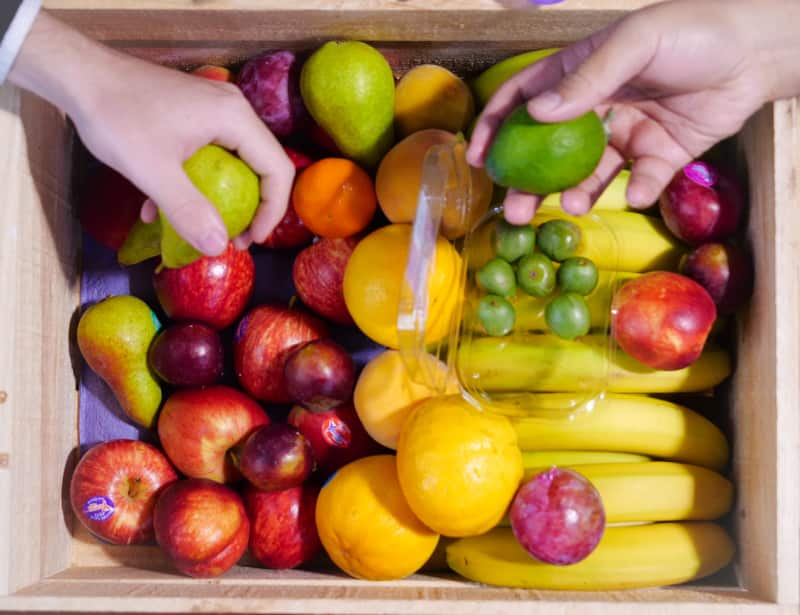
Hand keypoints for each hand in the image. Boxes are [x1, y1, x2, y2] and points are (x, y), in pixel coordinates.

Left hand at [10, 12, 293, 254]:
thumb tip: (218, 249)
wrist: (78, 74)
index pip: (277, 170)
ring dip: (220, 199)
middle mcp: (233, 110)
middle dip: (250, 209)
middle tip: (232, 238)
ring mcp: (213, 110)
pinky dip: (194, 182)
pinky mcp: (194, 114)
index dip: (272, 211)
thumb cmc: (117, 116)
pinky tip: (160, 206)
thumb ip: (188, 211)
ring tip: (202, 228)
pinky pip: (210, 153)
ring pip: (234, 163)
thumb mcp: (153, 171)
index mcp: (234, 119)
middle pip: (261, 167)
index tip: (250, 240)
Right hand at [467, 0, 799, 223]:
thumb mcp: (634, 44)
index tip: (477, 159)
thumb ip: (586, 79)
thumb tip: (538, 114)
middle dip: (527, 183)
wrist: (756, 50)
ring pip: (588, 174)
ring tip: (568, 207)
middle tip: (513, 210)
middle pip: (548, 151)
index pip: (524, 101)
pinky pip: (640, 181)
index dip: (495, 128)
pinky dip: (639, 190)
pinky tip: (640, 190)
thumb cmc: (691, 32)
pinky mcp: (658, 157)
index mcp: (579, 74)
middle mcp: (595, 108)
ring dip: (574, 194)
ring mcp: (625, 134)